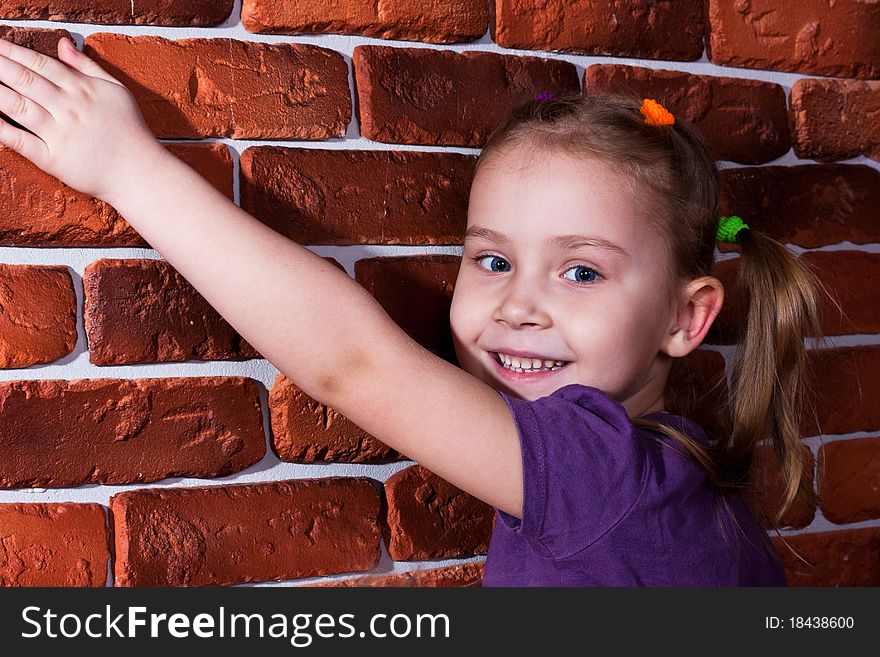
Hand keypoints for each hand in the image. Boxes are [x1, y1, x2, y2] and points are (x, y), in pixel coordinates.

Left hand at [0, 36, 161, 201]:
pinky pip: (20, 141)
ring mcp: (59, 134)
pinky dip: (0, 129)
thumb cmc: (130, 133)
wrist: (140, 172)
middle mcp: (68, 109)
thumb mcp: (116, 91)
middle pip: (24, 80)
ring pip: (17, 106)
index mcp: (82, 90)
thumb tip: (63, 44)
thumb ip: (87, 66)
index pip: (41, 64)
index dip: (13, 51)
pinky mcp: (53, 159)